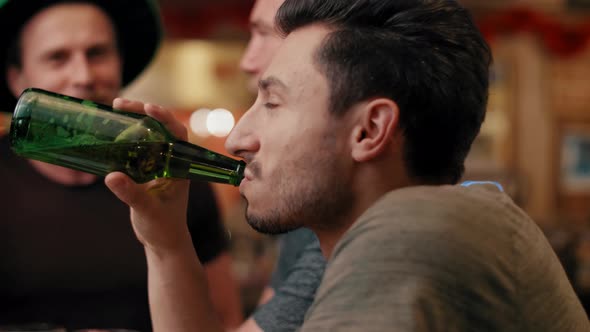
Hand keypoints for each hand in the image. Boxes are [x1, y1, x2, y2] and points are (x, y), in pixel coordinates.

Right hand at [105, 98, 191, 254]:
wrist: (163, 241)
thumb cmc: (163, 227)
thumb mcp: (147, 211)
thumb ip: (131, 194)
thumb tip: (111, 176)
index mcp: (180, 167)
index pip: (178, 134)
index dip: (165, 118)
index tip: (148, 107)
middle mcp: (171, 162)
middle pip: (160, 128)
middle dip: (142, 113)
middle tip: (119, 104)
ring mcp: (158, 165)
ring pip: (147, 136)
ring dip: (132, 121)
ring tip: (113, 110)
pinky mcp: (144, 171)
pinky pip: (136, 148)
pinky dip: (124, 137)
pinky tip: (109, 130)